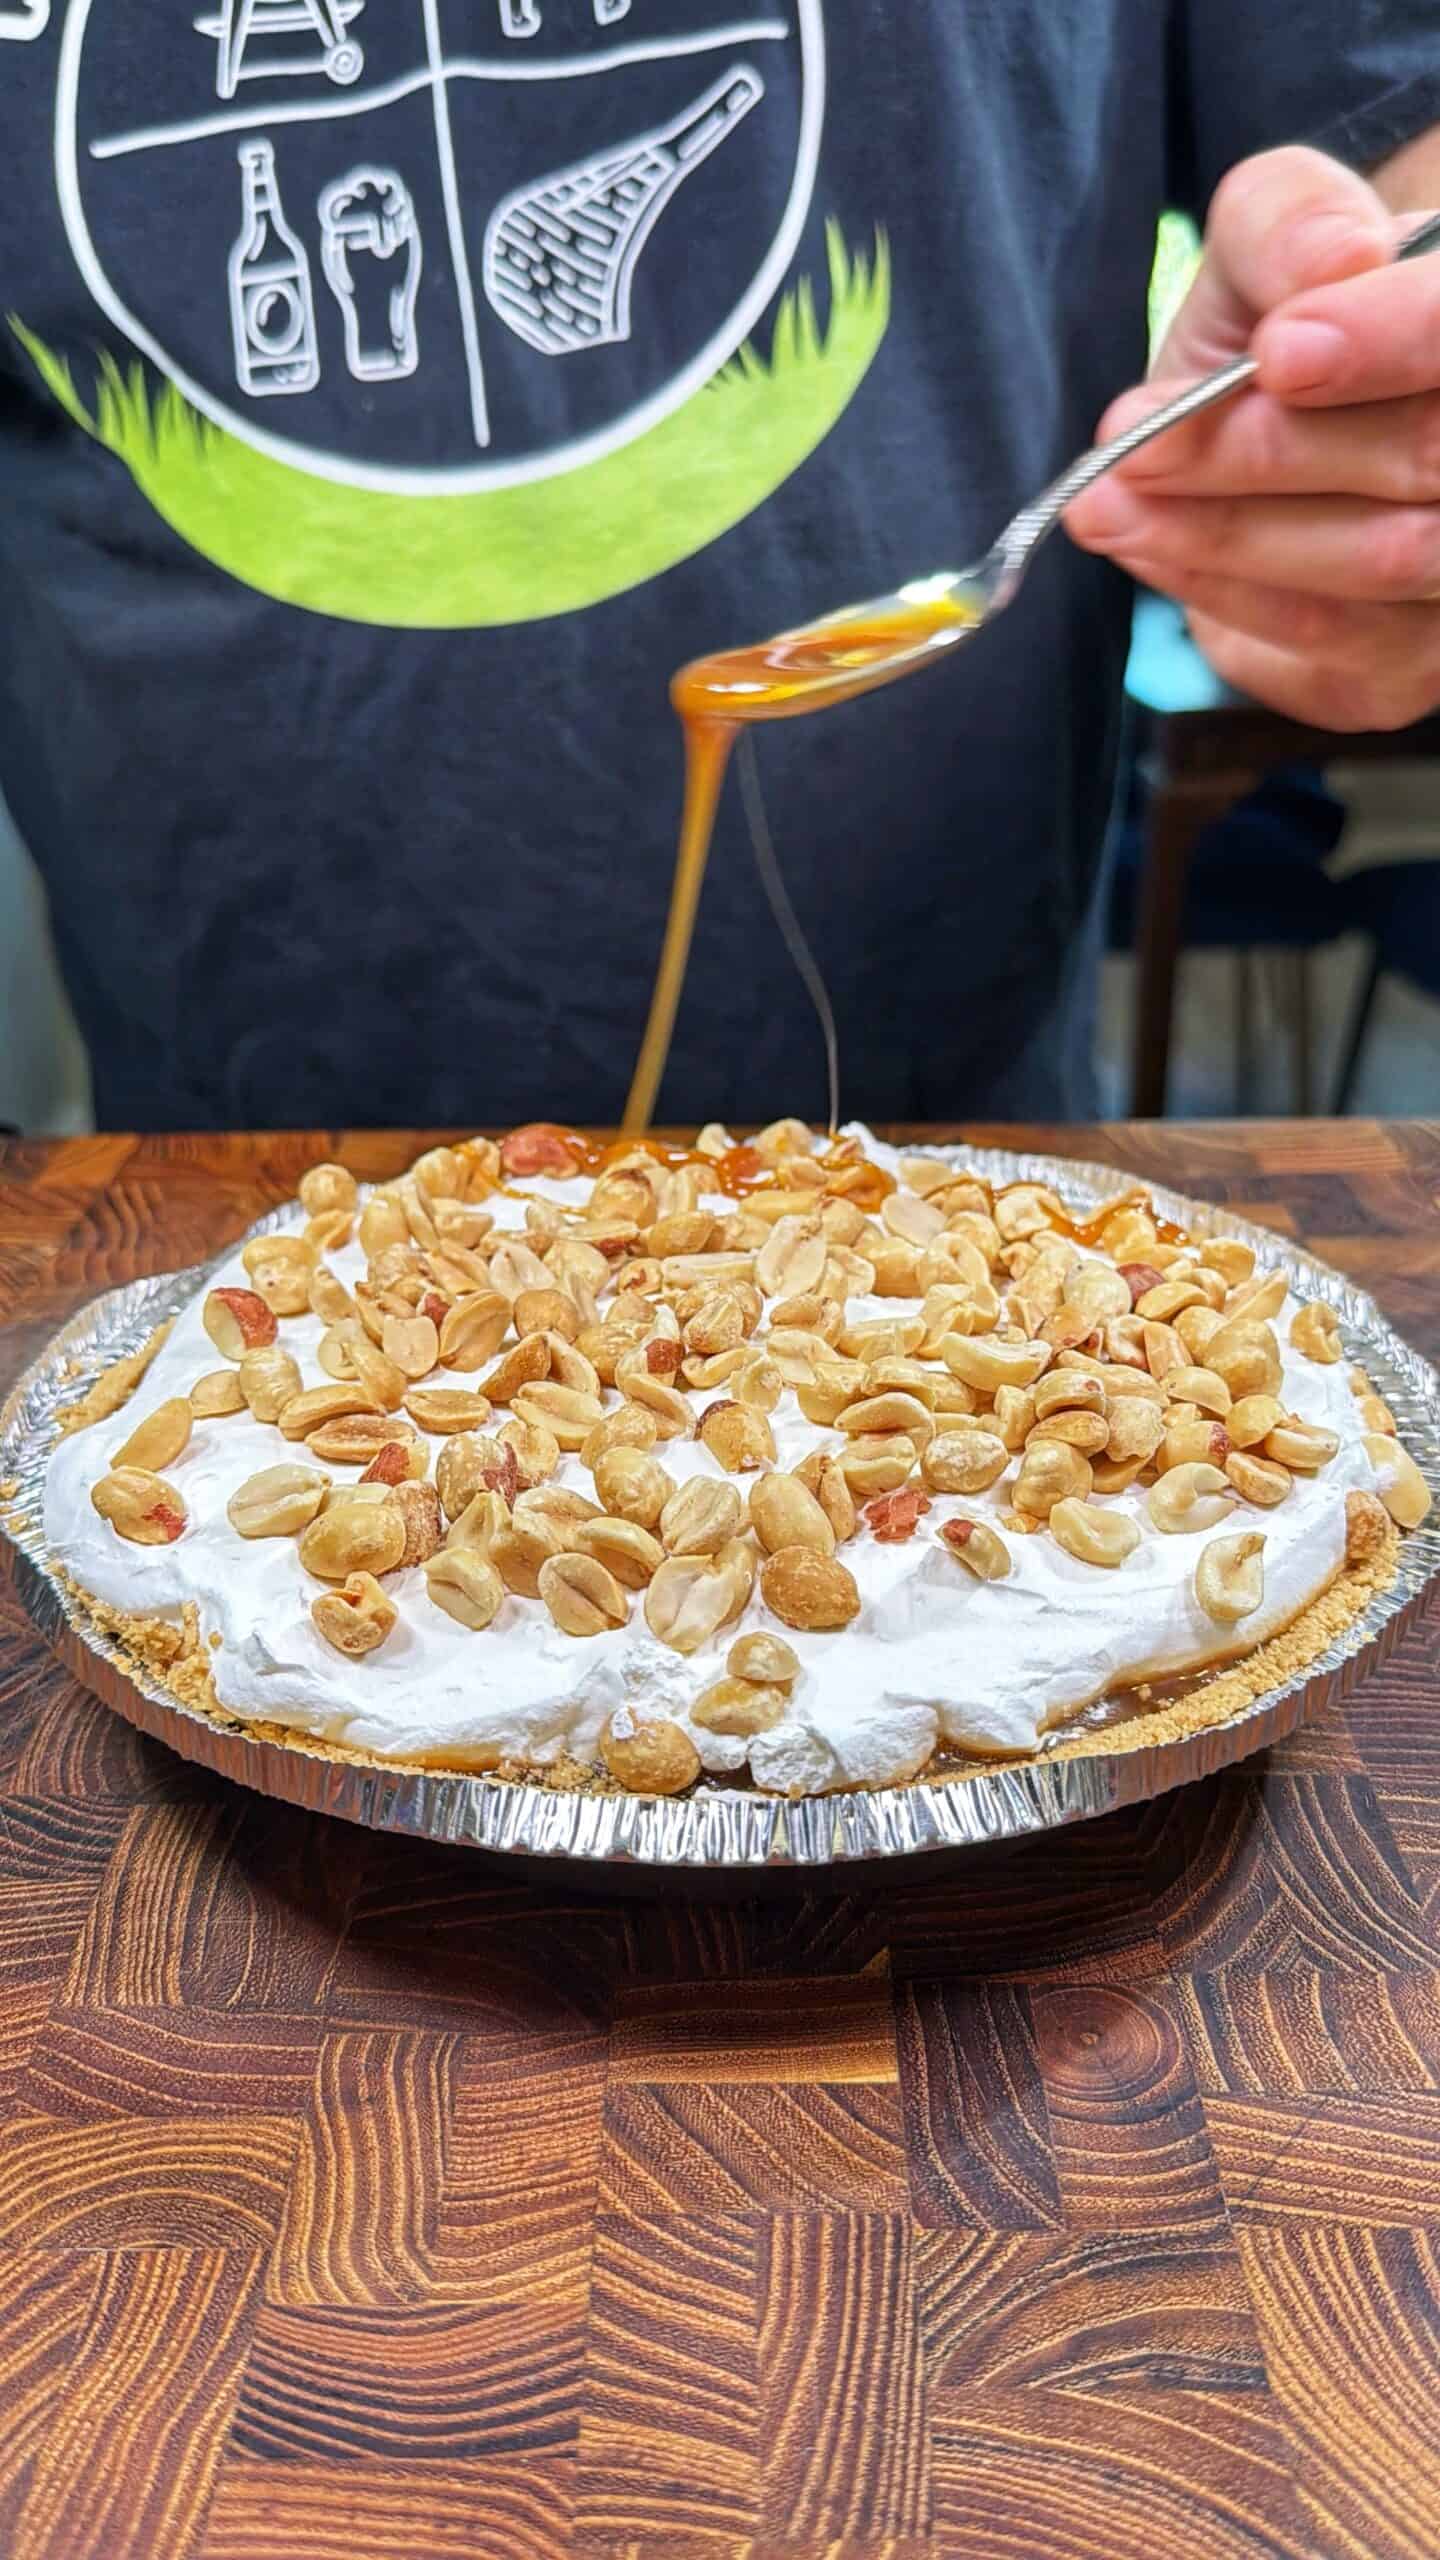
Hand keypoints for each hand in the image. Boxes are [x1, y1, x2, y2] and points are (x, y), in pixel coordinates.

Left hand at [1066, 146, 1439, 731]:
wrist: (1288, 429)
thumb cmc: (1291, 317)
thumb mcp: (1270, 234)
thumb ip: (1290, 224)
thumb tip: (1330, 269)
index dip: (1386, 342)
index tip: (1277, 353)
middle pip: (1423, 459)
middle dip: (1264, 457)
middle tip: (1132, 447)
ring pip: (1378, 563)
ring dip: (1223, 536)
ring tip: (1108, 503)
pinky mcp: (1417, 668)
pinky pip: (1332, 640)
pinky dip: (1230, 595)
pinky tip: (1158, 551)